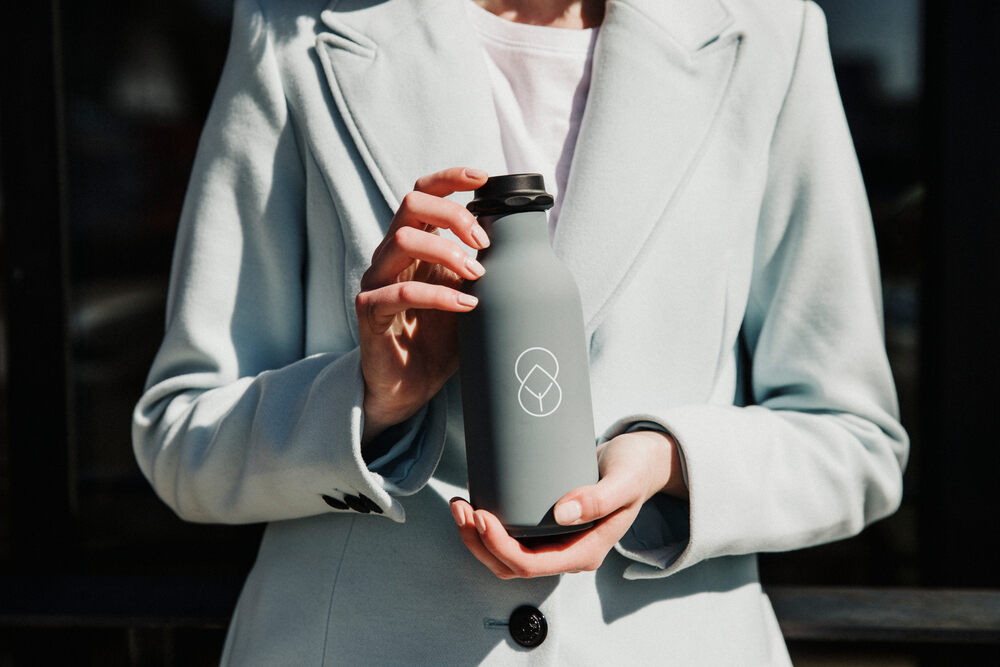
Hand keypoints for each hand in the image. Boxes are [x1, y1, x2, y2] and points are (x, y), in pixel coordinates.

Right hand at [356, 167, 489, 443]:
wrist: (408, 389)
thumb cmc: (438, 340)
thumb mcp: (470, 296)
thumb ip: (485, 270)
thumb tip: (526, 246)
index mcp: (414, 245)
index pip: (422, 194)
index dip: (449, 179)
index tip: (483, 179)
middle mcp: (390, 257)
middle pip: (410, 205)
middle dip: (453, 215)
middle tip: (484, 242)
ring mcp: (376, 282)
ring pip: (401, 241)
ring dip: (447, 252)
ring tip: (477, 275)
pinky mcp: (370, 313)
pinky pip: (400, 293)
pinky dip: (438, 295)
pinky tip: (466, 305)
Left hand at [449, 430, 687, 578]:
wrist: (640, 462)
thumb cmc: (634, 470)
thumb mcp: (624, 481)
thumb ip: (599, 498)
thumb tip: (563, 514)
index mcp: (585, 552)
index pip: (531, 565)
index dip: (500, 546)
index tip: (482, 516)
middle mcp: (567, 552)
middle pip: (511, 566)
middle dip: (479, 542)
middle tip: (461, 509)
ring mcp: (556, 542)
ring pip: (505, 556)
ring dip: (477, 537)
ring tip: (460, 507)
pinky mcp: (546, 526)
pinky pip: (511, 537)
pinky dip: (487, 526)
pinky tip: (475, 503)